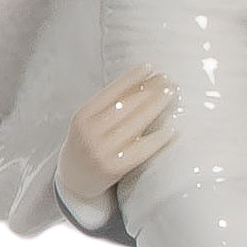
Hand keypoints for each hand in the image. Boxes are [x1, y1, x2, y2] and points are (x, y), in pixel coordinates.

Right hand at [59, 67, 175, 207]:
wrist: (75, 180)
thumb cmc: (89, 143)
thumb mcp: (90, 122)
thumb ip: (109, 106)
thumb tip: (144, 81)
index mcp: (83, 116)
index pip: (110, 92)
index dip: (131, 78)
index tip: (150, 67)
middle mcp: (90, 132)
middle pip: (125, 106)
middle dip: (149, 90)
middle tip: (169, 80)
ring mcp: (101, 150)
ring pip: (135, 124)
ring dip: (156, 106)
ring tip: (171, 94)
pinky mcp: (114, 168)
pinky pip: (140, 150)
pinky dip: (157, 139)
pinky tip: (172, 130)